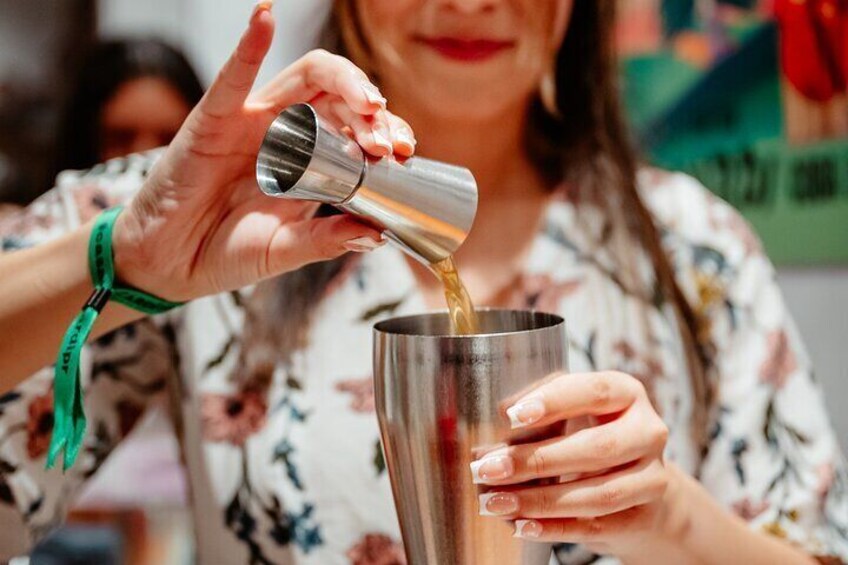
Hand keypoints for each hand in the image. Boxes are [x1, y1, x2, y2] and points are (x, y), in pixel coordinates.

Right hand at [112, 4, 416, 300]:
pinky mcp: (213, 119)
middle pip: (341, 98)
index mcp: (311, 162)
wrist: (171, 265)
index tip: (404, 154)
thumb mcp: (286, 251)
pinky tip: (265, 17)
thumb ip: (328, 240)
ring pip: (306, 79)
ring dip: (345, 82)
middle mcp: (288, 134)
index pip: (358, 130)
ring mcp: (252, 122)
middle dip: (372, 112)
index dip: (385, 134)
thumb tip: (378, 232)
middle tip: (387, 142)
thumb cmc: (227, 251)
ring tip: (370, 103)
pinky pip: (233, 77)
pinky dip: (250, 44)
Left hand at [471, 371, 683, 556]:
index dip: (553, 402)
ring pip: (599, 494)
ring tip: (496, 503)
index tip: (511, 416)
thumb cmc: (589, 432)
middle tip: (487, 469)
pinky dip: (556, 528)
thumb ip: (539, 406)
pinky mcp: (644, 516)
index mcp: (626, 393)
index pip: (594, 391)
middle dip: (536, 460)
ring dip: (540, 501)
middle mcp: (648, 432)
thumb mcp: (569, 409)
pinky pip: (598, 526)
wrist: (637, 483)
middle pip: (597, 448)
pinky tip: (522, 526)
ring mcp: (653, 477)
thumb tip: (503, 413)